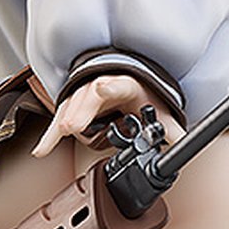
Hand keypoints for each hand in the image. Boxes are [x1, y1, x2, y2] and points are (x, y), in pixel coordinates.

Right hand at [31, 73, 184, 156]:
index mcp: (124, 84)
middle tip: (76, 125)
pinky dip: (50, 136)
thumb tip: (187, 147)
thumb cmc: (140, 93)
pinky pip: (58, 121)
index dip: (109, 88)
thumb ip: (172, 131)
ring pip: (72, 107)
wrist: (124, 77)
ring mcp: (82, 94)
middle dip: (82, 110)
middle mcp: (99, 85)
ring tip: (64, 131)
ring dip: (67, 119)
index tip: (103, 89)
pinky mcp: (71, 106)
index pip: (116, 85)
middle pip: (88, 97)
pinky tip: (41, 151)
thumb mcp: (158, 109)